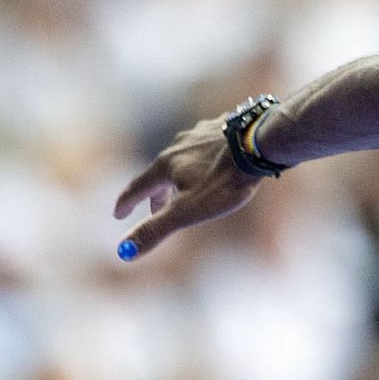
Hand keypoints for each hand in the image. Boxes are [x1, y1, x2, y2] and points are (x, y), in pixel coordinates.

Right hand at [112, 117, 261, 258]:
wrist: (260, 144)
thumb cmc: (224, 181)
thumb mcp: (187, 212)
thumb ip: (155, 230)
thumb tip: (123, 253)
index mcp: (165, 165)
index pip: (138, 186)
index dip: (127, 203)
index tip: (118, 214)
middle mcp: (178, 145)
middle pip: (160, 172)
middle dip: (156, 194)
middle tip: (157, 210)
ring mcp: (202, 133)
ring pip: (183, 156)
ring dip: (179, 173)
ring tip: (187, 184)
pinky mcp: (224, 126)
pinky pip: (207, 144)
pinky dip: (203, 158)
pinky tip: (214, 159)